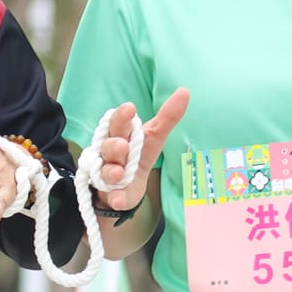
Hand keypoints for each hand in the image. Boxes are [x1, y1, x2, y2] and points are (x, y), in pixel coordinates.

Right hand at [92, 89, 189, 211]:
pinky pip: (112, 196)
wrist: (124, 187)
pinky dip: (116, 198)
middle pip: (108, 145)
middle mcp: (109, 153)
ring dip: (112, 171)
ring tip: (120, 173)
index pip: (118, 123)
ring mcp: (107, 174)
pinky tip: (120, 200)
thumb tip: (185, 91)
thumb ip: (167, 117)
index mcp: (120, 135)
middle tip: (123, 145)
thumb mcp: (153, 137)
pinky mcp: (112, 194)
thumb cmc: (136, 154)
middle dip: (114, 145)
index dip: (123, 116)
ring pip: (106, 171)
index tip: (130, 108)